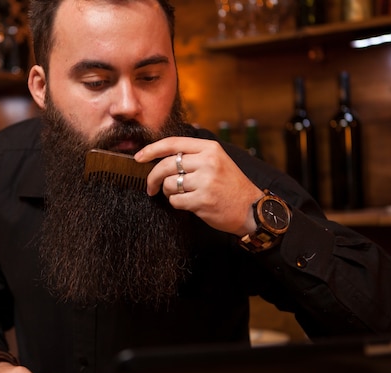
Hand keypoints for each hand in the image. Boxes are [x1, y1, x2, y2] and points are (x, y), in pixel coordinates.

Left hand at [135, 136, 263, 236]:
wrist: (251, 209)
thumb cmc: (230, 186)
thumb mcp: (217, 161)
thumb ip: (193, 156)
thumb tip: (160, 157)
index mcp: (210, 148)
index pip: (172, 143)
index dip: (151, 150)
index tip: (139, 158)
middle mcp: (208, 162)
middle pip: (165, 165)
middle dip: (153, 177)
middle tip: (151, 187)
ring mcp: (205, 181)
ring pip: (169, 184)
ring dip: (168, 192)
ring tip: (179, 195)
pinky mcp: (202, 200)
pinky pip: (175, 201)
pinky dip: (177, 204)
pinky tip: (188, 204)